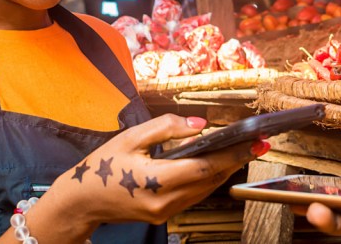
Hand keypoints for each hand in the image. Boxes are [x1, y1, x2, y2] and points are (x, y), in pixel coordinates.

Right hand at [15, 114, 263, 242]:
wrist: (82, 200)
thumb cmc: (102, 166)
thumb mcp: (130, 138)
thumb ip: (166, 128)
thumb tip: (200, 124)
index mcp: (155, 180)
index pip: (203, 167)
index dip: (231, 154)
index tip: (253, 142)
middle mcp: (164, 202)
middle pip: (210, 180)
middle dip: (235, 160)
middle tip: (258, 143)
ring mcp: (165, 212)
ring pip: (205, 190)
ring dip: (224, 171)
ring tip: (242, 150)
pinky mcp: (164, 215)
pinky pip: (194, 196)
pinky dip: (208, 180)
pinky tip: (215, 165)